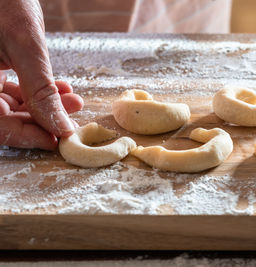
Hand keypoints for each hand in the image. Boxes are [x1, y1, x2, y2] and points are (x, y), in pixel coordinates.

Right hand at [0, 0, 76, 146]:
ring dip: (43, 105)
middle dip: (41, 119)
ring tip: (72, 99)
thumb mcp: (24, 44)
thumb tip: (60, 128)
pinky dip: (35, 91)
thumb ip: (40, 90)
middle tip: (70, 117)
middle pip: (3, 119)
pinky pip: (10, 90)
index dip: (27, 137)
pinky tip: (60, 88)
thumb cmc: (3, 1)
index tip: (57, 139)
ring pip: (8, 106)